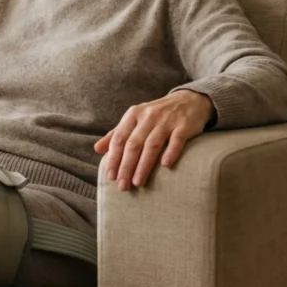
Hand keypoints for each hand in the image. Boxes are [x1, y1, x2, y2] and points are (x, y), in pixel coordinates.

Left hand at [93, 89, 213, 190]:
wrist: (189, 100)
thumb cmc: (157, 115)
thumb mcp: (135, 119)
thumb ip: (117, 133)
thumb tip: (97, 149)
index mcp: (133, 115)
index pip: (119, 139)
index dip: (114, 158)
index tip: (110, 177)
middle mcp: (148, 116)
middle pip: (134, 144)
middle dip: (126, 166)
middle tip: (122, 186)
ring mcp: (167, 120)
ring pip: (152, 144)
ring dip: (143, 165)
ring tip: (137, 182)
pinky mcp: (184, 125)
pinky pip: (177, 140)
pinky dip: (171, 151)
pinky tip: (166, 165)